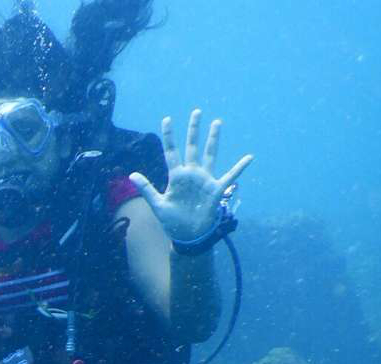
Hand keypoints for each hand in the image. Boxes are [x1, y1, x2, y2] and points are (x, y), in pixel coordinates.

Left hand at [130, 109, 253, 243]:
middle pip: (192, 147)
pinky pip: (230, 176)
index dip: (169, 136)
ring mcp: (204, 180)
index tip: (167, 119)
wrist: (187, 235)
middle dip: (194, 130)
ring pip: (210, 155)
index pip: (171, 152)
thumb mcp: (157, 204)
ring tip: (217, 123)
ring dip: (213, 139)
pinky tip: (249, 157)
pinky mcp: (216, 190)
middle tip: (196, 112)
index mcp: (176, 176)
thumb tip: (131, 175)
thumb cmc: (172, 220)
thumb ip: (146, 188)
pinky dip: (239, 168)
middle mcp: (191, 174)